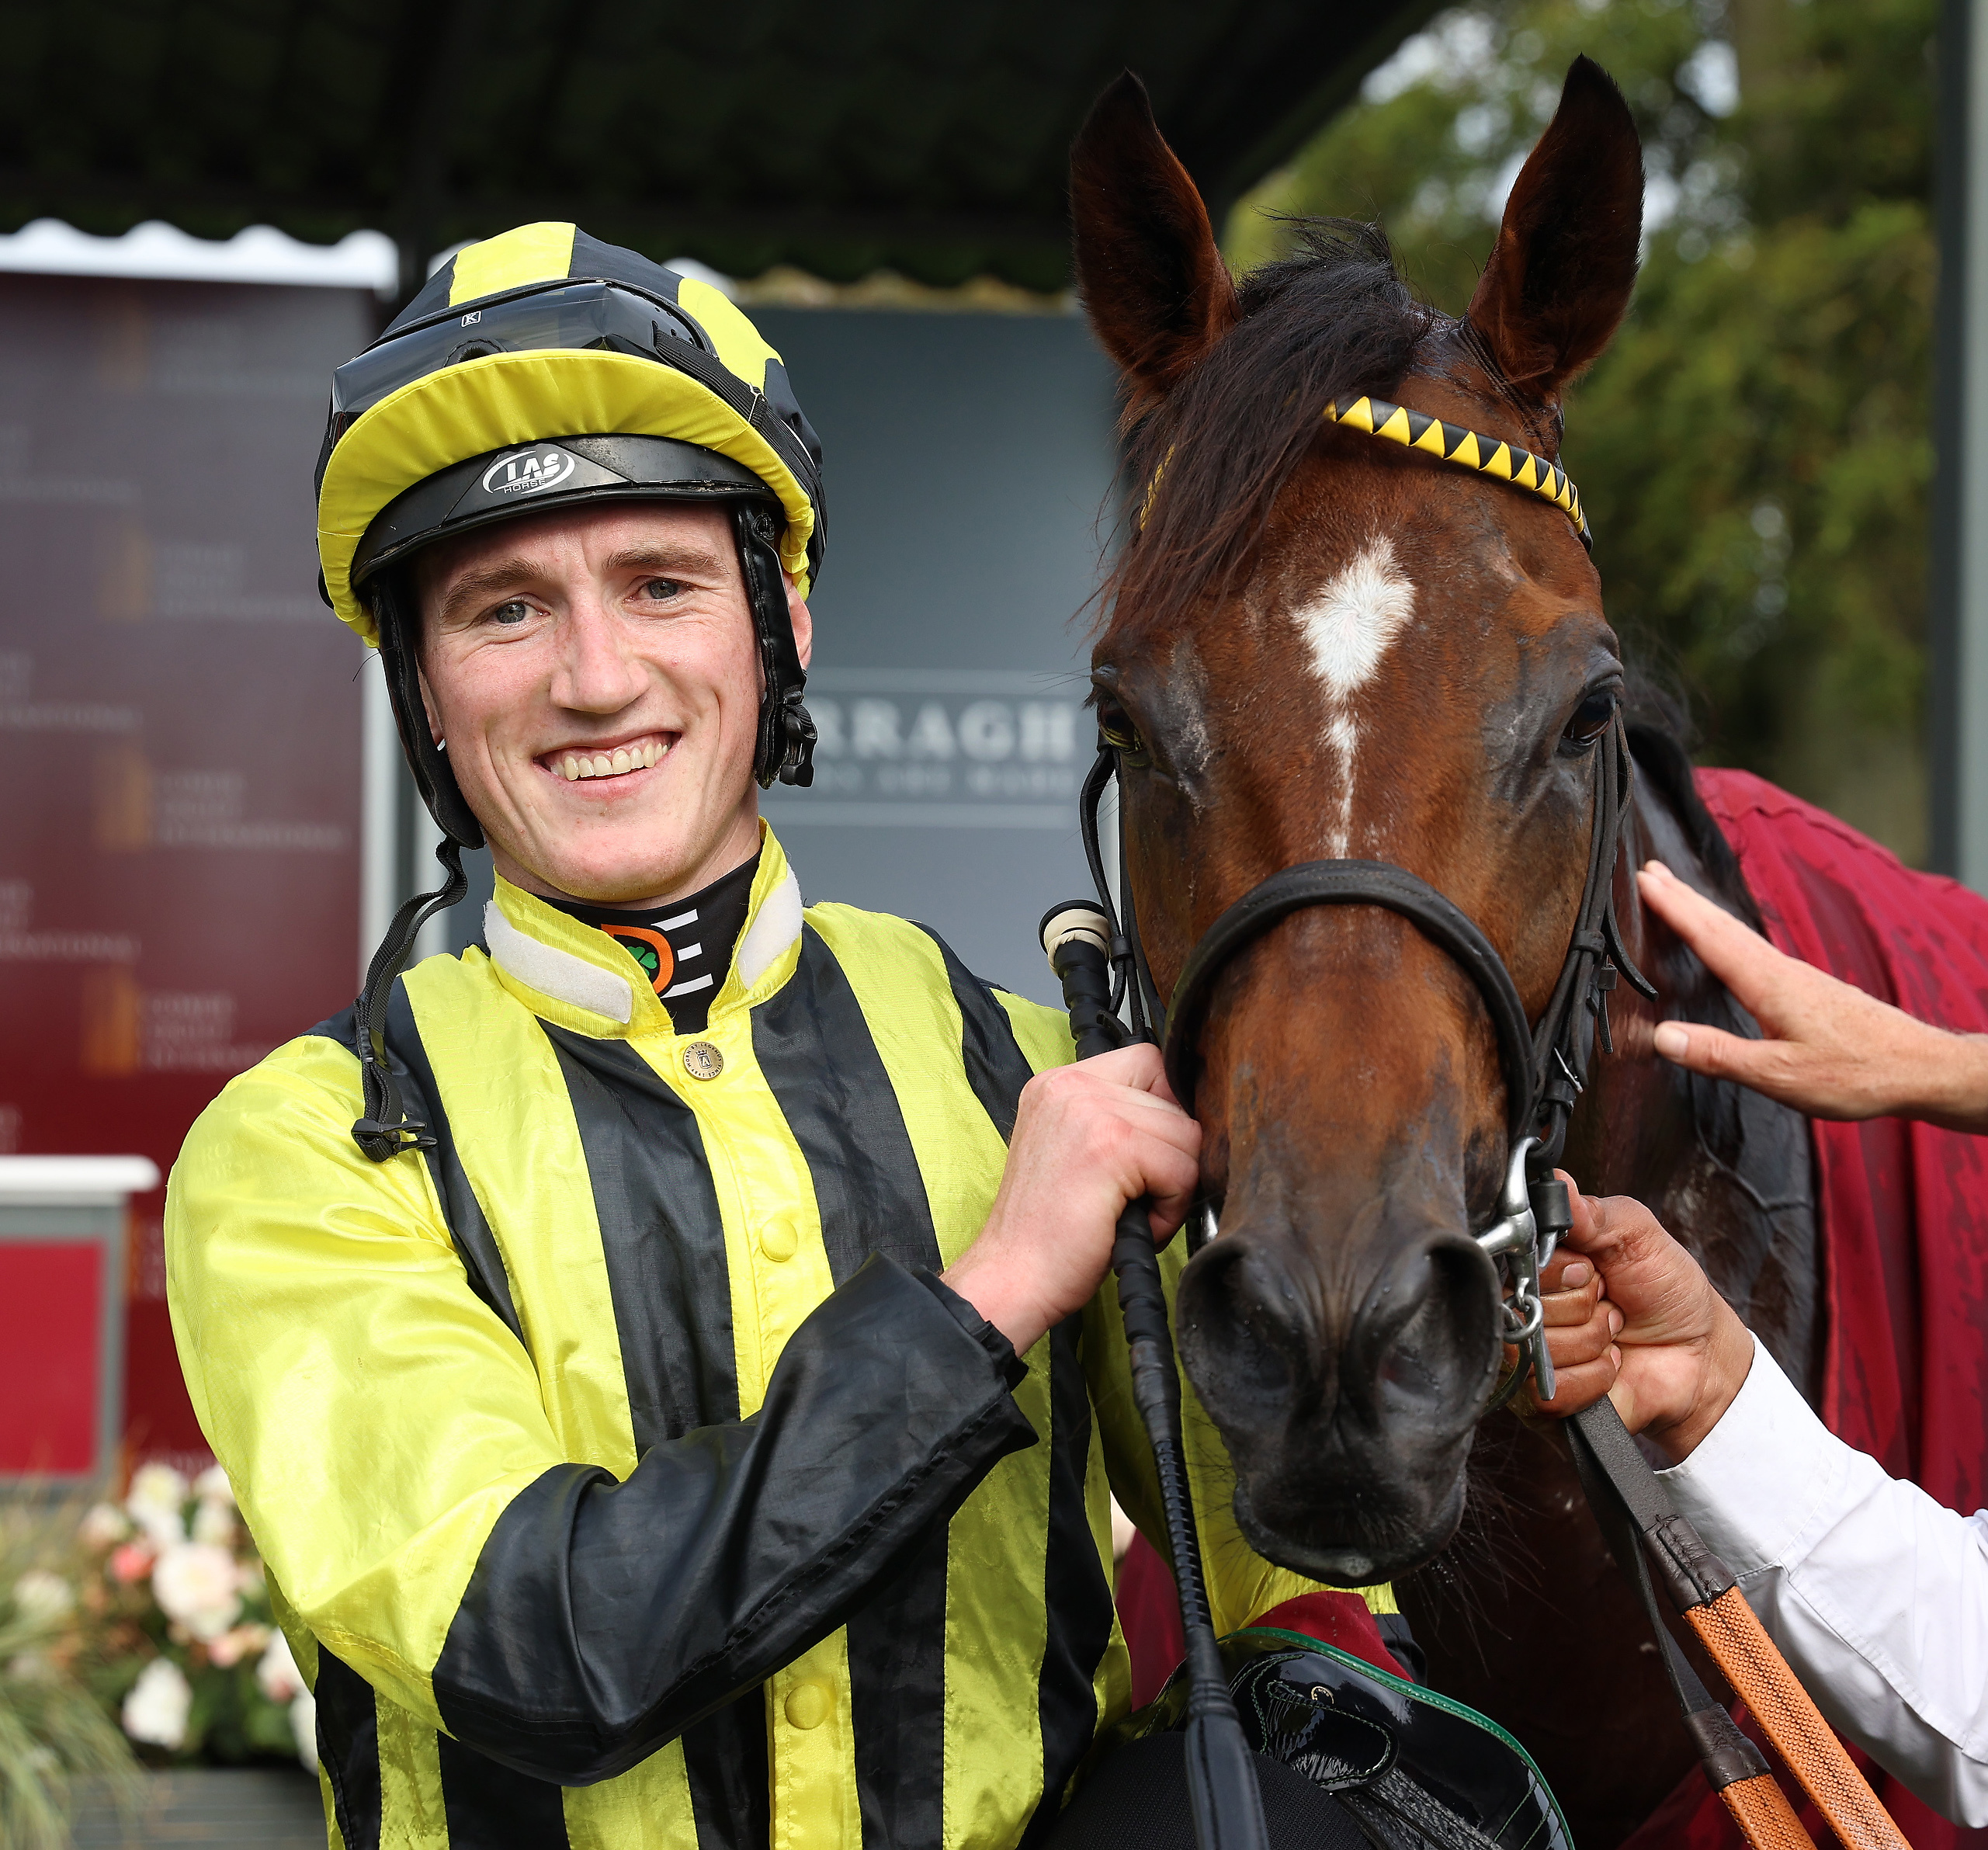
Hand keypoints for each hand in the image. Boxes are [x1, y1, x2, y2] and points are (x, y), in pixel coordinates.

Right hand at [942, 1047, 1200, 1353]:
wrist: (1012, 1278)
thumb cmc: (1047, 1231)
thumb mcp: (1074, 1150)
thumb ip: (1115, 1118)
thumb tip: (1186, 1116)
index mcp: (1058, 1082)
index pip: (1149, 1062)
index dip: (1162, 1112)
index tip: (1140, 1158)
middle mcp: (1070, 1083)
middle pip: (1174, 1100)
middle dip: (1168, 1156)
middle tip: (1129, 1197)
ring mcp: (1089, 1109)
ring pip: (1186, 1136)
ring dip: (1172, 1185)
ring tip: (1127, 1212)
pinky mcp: (1111, 1145)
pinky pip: (1183, 1169)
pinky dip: (1170, 1208)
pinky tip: (1131, 1223)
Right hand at [1530, 1182, 1754, 1460]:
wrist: (1701, 1356)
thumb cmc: (1668, 1291)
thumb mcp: (1639, 1236)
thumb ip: (1595, 1212)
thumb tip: (1556, 1179)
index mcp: (1539, 1265)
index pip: (1516, 1261)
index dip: (1561, 1270)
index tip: (1592, 1272)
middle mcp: (1524, 1307)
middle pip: (1526, 1306)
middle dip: (1584, 1307)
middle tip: (1612, 1306)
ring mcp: (1529, 1357)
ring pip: (1539, 1349)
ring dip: (1594, 1342)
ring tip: (1615, 1335)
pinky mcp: (1543, 1402)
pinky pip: (1551, 1391)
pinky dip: (1594, 1379)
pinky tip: (1611, 1368)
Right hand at [1638, 859, 1987, 1130]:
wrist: (1921, 1068)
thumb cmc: (1856, 1072)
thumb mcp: (1780, 1075)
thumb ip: (1719, 1054)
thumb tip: (1662, 1036)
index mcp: (1768, 985)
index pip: (1710, 938)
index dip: (1673, 908)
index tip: (1642, 879)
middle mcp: (1781, 971)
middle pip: (1723, 925)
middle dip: (1684, 897)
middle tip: (1651, 869)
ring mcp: (1797, 977)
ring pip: (1739, 934)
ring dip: (1704, 912)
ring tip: (1678, 896)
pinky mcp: (1809, 989)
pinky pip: (1755, 949)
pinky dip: (1728, 935)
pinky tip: (1729, 944)